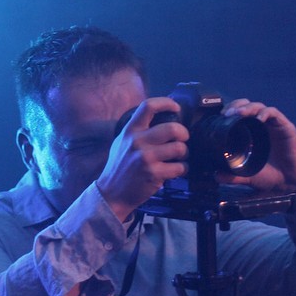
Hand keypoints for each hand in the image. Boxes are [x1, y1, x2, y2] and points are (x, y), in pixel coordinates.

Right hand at [96, 97, 189, 220]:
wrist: (112, 193)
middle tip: (182, 139)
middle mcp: (137, 141)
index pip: (148, 106)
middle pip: (172, 128)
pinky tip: (176, 170)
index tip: (176, 108)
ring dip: (184, 153)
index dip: (166, 103)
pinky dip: (182, 169)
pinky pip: (180, 167)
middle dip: (184, 133)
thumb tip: (160, 118)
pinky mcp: (154, 174)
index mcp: (130, 130)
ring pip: (179, 148)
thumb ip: (137, 130)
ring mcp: (146, 158)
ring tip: (179, 157)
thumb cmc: (119, 166)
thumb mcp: (121, 142)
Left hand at [216, 99, 295, 192]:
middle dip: (236, 106)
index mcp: (251, 133)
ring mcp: (273, 125)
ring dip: (248, 107)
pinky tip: (259, 119)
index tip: (221, 116)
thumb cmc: (270, 175)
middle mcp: (261, 126)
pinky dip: (265, 113)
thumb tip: (217, 176)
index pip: (239, 114)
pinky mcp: (285, 127)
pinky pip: (274, 114)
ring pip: (259, 107)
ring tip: (239, 113)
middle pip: (247, 106)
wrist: (290, 183)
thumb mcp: (248, 176)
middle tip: (227, 114)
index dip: (229, 111)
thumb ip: (233, 176)